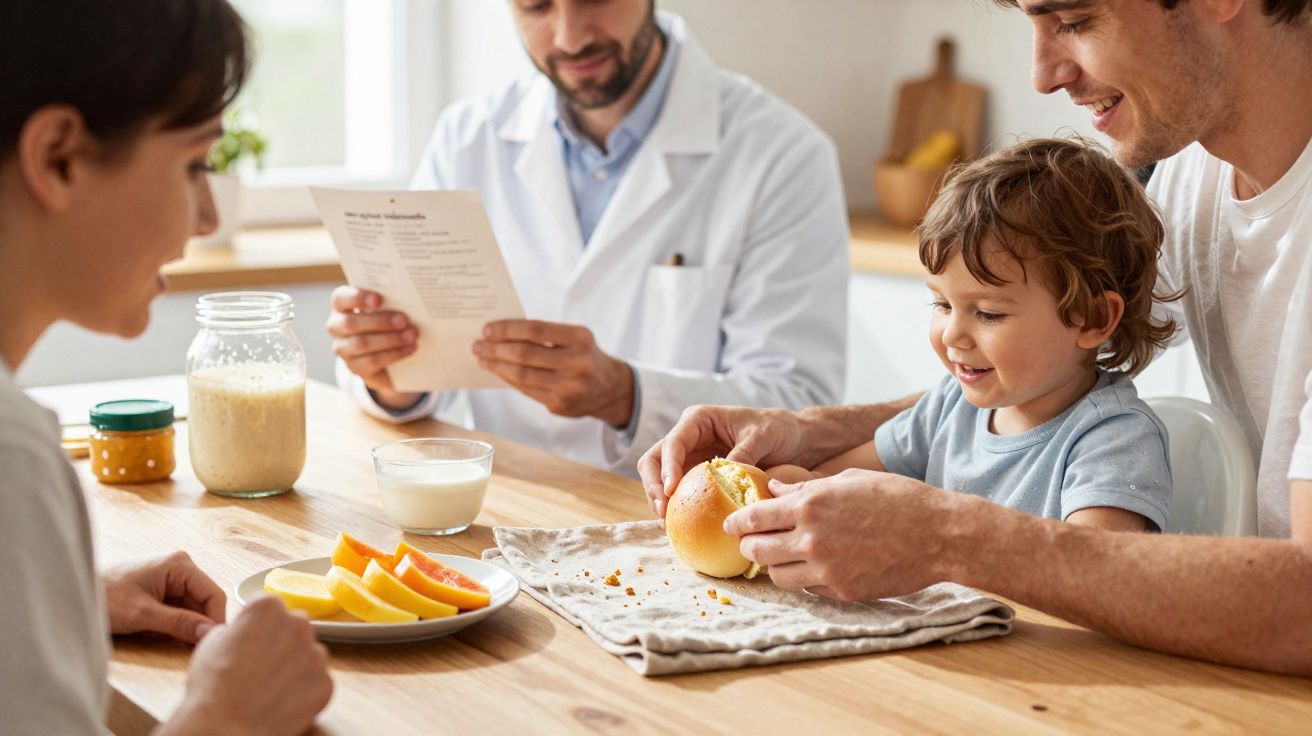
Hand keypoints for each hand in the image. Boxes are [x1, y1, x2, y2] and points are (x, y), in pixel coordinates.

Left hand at [102, 551, 224, 643]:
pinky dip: (170, 623)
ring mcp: (171, 578)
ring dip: (181, 625)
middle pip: (204, 602)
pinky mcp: (162, 589)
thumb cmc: (104, 598)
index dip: (216, 620)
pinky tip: (153, 629)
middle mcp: (180, 567)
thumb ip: (180, 624)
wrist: (74, 594)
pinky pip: (178, 609)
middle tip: (185, 646)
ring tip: (160, 634)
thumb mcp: (144, 615)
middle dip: (195, 624)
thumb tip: (210, 633)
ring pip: (191, 608)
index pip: (213, 594)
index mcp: (180, 565)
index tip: (211, 644)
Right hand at [164, 597, 332, 735]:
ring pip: (308, 654)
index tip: (249, 641)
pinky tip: (281, 701)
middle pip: (293, 628)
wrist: (226, 727)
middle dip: (281, 642)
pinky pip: (316, 681)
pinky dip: (303, 690)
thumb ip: (238, 627)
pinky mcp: (326, 683)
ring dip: (294, 666)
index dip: (257, 627)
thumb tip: (245, 631)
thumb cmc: (213, 685)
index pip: (269, 608)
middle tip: (260, 666)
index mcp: (268, 607)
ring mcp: (316, 654)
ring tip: (269, 687)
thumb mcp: (212, 641)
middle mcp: (298, 624)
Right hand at [326, 286, 422, 408]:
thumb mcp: (387, 308)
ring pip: (362, 343)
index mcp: (341, 306)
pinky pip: (372, 361)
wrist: (389, 355)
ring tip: (412, 335)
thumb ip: (391, 301)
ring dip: (390, 339)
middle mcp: (337, 327)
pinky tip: (410, 348)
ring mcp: (343, 349)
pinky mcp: (355, 368)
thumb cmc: (388, 321)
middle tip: (404, 320)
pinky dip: (394, 354)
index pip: (340, 298)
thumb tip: (409, 300)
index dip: (358, 298)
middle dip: (380, 321)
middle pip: (350, 323)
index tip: (379, 300)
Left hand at [473, 320, 633, 425]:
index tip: (487, 329)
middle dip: (496, 349)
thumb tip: (500, 334)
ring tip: (483, 359)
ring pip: (522, 376)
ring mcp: (569, 387)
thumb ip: (544, 335)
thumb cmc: (583, 356)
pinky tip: (498, 372)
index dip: (508, 329)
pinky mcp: (560, 405)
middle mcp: (577, 363)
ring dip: (497, 366)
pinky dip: (508, 379)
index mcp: (580, 338)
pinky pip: (526, 390)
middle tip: (478, 345)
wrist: (609, 388)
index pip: (536, 330)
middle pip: (525, 354)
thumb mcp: (574, 338)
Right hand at [637, 405, 810, 517]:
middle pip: (654, 460)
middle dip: (653, 485)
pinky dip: (677, 508)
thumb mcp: (763, 437)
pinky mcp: (699, 477)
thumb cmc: (778, 429)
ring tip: (668, 524)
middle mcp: (689, 438)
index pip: (673, 443)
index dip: (667, 467)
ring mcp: (692, 458)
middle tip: (663, 512)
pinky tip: (682, 527)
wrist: (795, 437)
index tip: (671, 490)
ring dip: (660, 500)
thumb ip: (742, 455)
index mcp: (699, 420)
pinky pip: (681, 493)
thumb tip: (724, 478)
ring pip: (660, 478)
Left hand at [723, 470, 962, 600]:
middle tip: (750, 541)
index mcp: (811, 506)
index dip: (737, 521)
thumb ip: (807, 486)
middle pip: (758, 549)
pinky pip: (808, 588)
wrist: (940, 535)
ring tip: (780, 556)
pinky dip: (803, 578)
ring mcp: (826, 570)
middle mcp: (812, 540)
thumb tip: (775, 488)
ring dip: (774, 565)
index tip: (729, 523)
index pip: (755, 517)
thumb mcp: (850, 479)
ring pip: (778, 576)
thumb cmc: (899, 498)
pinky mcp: (842, 591)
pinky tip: (812, 567)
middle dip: (749, 545)